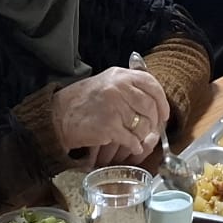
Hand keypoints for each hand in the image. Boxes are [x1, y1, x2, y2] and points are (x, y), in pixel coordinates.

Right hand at [51, 66, 168, 165]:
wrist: (58, 116)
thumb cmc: (82, 102)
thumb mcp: (106, 83)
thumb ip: (128, 86)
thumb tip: (153, 101)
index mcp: (120, 75)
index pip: (151, 84)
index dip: (162, 101)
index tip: (164, 113)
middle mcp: (119, 88)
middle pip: (150, 106)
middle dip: (155, 122)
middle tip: (153, 130)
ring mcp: (115, 106)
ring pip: (143, 124)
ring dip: (143, 135)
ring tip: (138, 138)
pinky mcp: (109, 126)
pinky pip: (132, 139)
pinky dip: (134, 145)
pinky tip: (131, 146)